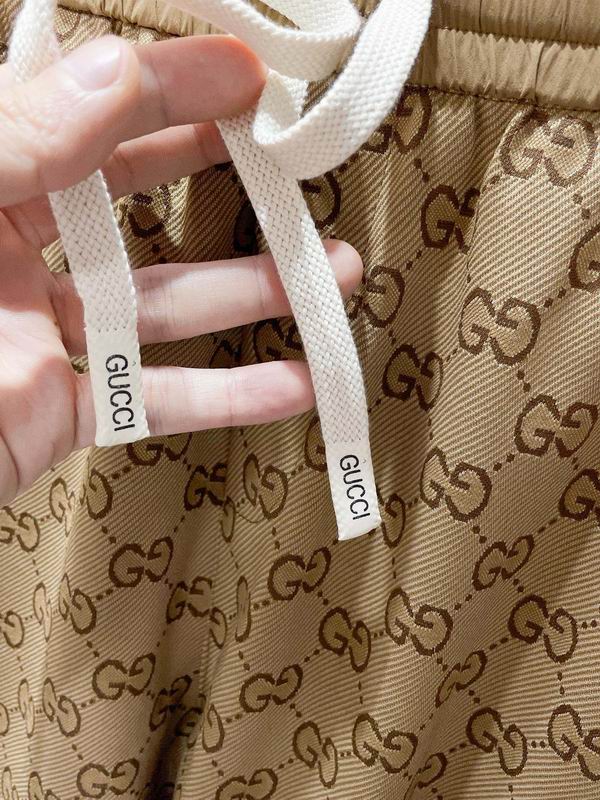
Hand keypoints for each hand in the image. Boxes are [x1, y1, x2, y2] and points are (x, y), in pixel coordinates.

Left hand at [0, 34, 361, 504]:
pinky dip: (227, 397)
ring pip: (166, 307)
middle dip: (229, 187)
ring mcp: (45, 334)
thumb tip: (116, 75)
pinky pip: (155, 401)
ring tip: (329, 276)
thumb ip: (21, 140)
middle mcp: (15, 250)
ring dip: (254, 295)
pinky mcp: (62, 410)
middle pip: (144, 208)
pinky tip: (292, 383)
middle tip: (298, 174)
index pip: (89, 115)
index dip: (168, 88)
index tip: (245, 78)